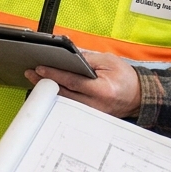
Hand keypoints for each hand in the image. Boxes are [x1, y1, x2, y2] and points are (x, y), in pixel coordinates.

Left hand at [25, 50, 141, 117]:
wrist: (139, 96)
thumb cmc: (126, 78)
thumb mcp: (109, 61)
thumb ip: (88, 58)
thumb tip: (68, 54)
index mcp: (102, 90)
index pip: (72, 81)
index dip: (54, 74)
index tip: (40, 68)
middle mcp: (96, 105)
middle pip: (64, 94)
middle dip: (45, 83)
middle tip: (31, 73)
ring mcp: (92, 113)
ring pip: (64, 102)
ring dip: (49, 91)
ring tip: (36, 80)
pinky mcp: (90, 116)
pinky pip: (70, 106)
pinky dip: (59, 97)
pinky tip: (50, 90)